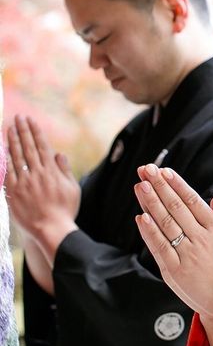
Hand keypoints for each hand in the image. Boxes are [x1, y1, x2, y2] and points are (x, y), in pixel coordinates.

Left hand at [5, 115, 79, 260]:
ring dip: (13, 140)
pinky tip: (4, 149)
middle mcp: (37, 174)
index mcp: (52, 172)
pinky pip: (8, 172)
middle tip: (18, 117)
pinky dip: (6, 159)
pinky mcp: (14, 192)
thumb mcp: (73, 188)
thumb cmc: (65, 210)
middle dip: (23, 130)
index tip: (31, 120)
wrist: (51, 228)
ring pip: (17, 156)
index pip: (42, 146)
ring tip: (10, 128)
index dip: (36, 132)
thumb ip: (64, 170)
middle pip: (28, 147)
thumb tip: (59, 154)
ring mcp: (24, 182)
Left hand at [134, 164, 212, 327]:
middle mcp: (200, 238)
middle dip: (159, 186)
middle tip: (146, 170)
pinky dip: (149, 232)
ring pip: (165, 223)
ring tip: (140, 185)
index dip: (177, 185)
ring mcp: (186, 254)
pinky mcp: (176, 272)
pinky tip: (141, 217)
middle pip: (175, 207)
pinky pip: (159, 247)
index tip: (164, 172)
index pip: (192, 200)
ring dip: (150, 203)